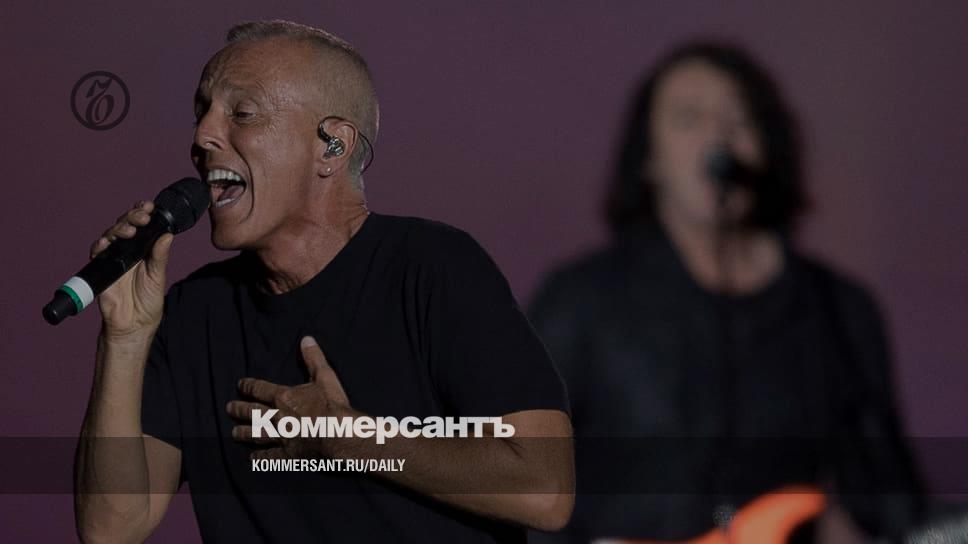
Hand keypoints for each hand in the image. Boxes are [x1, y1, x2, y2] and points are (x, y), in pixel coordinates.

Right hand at [91, 200, 173, 341]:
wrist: (134, 325)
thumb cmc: (148, 301)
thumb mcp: (157, 277)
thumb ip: (160, 257)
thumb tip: (167, 235)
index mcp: (143, 249)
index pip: (141, 225)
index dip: (142, 212)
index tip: (150, 206)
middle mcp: (127, 251)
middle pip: (125, 225)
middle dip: (133, 217)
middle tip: (143, 216)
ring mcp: (113, 258)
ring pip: (111, 235)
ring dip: (119, 228)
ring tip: (130, 229)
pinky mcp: (101, 269)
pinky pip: (97, 253)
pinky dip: (100, 245)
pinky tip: (107, 242)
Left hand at [227, 336, 352, 458]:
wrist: (338, 433)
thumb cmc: (332, 404)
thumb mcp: (325, 376)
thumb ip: (313, 358)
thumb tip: (306, 339)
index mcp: (284, 397)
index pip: (260, 389)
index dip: (249, 386)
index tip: (240, 385)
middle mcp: (277, 416)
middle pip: (253, 412)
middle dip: (240, 409)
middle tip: (229, 408)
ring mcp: (281, 436)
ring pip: (257, 434)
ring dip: (244, 433)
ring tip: (233, 433)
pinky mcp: (288, 453)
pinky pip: (270, 456)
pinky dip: (260, 456)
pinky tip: (252, 457)